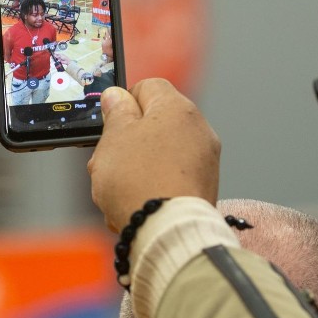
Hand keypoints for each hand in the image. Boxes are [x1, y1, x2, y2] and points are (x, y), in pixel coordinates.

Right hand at [87, 78, 220, 231]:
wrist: (167, 231)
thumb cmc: (138, 181)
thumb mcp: (114, 138)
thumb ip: (116, 112)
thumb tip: (117, 95)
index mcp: (176, 108)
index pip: (148, 86)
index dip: (124, 103)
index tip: (111, 124)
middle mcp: (198, 129)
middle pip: (156, 123)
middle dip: (130, 140)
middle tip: (111, 161)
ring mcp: (206, 159)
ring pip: (162, 153)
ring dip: (140, 166)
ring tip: (122, 189)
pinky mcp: (206, 186)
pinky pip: (174, 177)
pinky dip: (156, 185)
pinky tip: (140, 203)